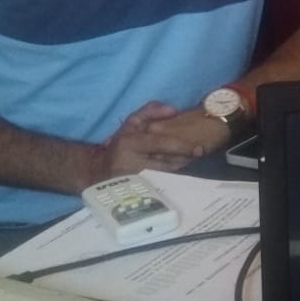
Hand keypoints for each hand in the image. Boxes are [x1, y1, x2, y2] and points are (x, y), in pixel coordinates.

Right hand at [93, 101, 222, 179]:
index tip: (198, 149)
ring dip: (182, 167)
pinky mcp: (139, 190)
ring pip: (168, 174)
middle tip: (198, 153)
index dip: (181, 146)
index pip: (161, 144)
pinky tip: (181, 173)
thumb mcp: (131, 123)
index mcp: (131, 143)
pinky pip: (163, 184)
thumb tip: (173, 110)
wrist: (100, 171)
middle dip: (185, 157)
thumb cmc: (121, 143)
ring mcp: (136, 179)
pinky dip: (174, 178)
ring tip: (191, 159)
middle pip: (168, 161)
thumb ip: (150, 111)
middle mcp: (134, 162)